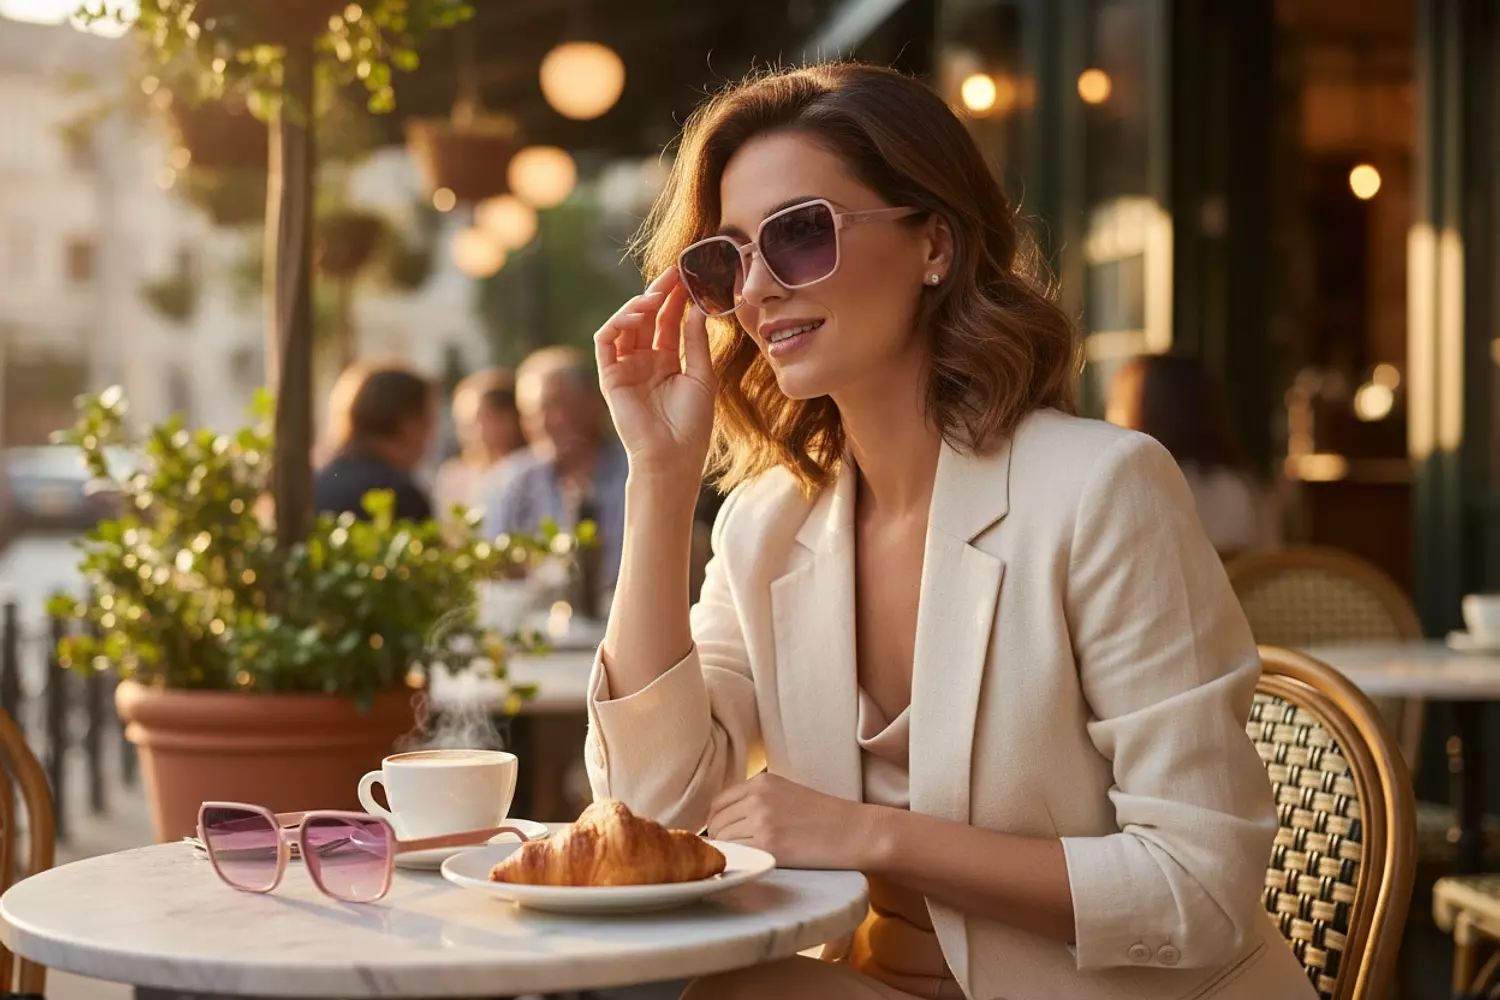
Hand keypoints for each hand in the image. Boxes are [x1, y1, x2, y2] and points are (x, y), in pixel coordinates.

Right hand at [594, 267, 715, 483]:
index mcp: (666, 361)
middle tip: (673, 273)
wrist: (673, 458)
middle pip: (647, 317)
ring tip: (656, 295)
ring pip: (625, 325)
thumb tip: (696, 306)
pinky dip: (618, 324)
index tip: (689, 276)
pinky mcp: (609, 377)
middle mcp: (643, 361)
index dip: (676, 298)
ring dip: (638, 305)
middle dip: (658, 293)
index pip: (668, 320)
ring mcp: (625, 367)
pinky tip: (636, 316)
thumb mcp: (701, 376)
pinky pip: (606, 342)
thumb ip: (696, 341)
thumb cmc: (691, 425)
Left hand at [706, 772, 879, 870]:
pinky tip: (751, 864)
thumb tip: (723, 820)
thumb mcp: (787, 793)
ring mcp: (763, 821)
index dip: (715, 821)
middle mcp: (758, 798)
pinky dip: (738, 861)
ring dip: (730, 852)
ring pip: (723, 840)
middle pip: (716, 823)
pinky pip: (737, 855)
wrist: (853, 832)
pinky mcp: (769, 846)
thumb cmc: (824, 817)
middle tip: (735, 851)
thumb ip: (756, 799)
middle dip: (720, 839)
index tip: (722, 834)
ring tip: (748, 857)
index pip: (718, 802)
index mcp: (762, 781)